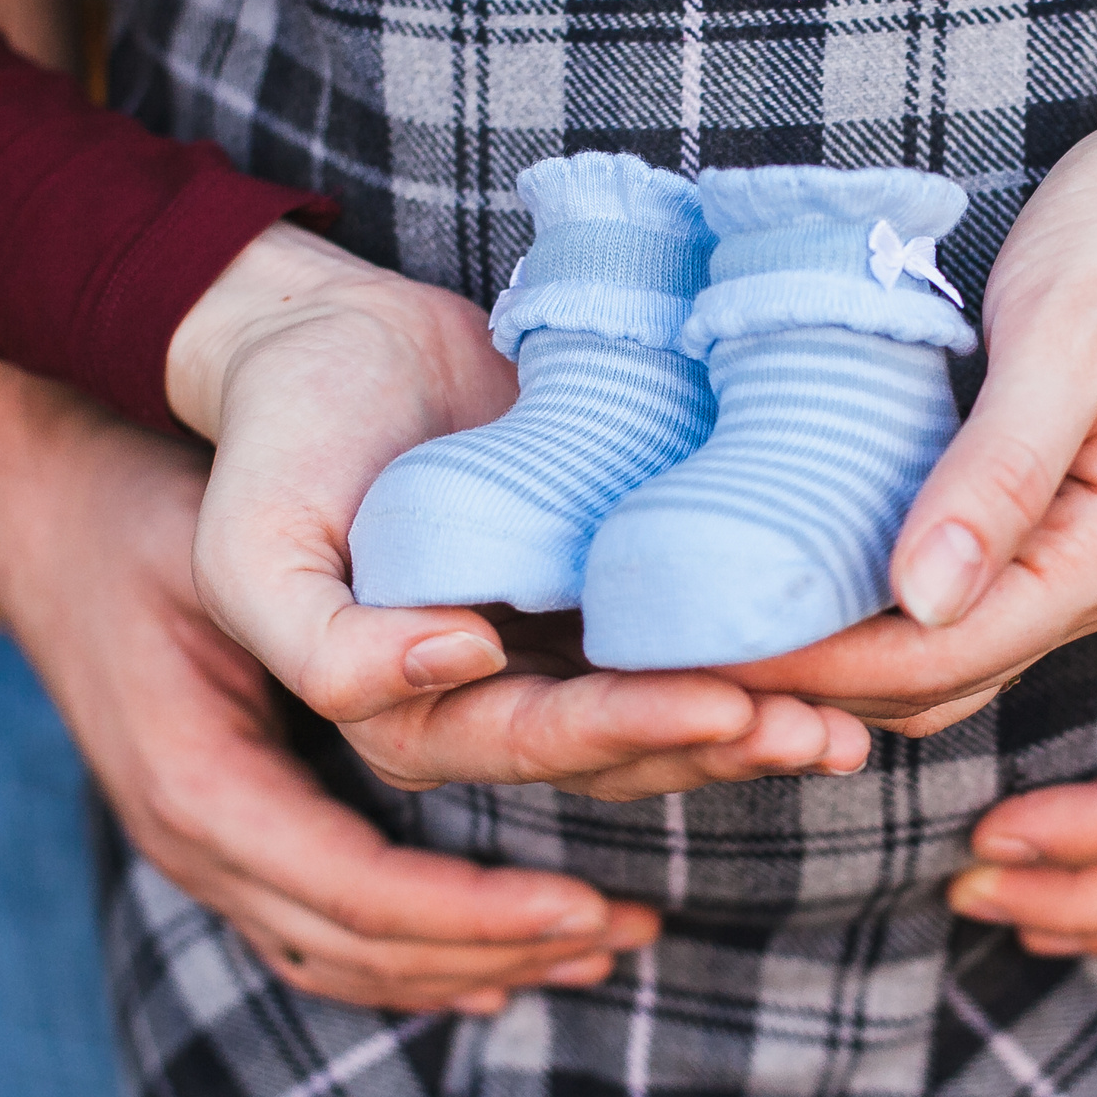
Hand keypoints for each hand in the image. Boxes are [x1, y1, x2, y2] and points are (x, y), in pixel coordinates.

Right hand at [0, 305, 659, 1011]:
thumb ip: (331, 622)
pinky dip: (421, 952)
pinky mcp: (226, 822)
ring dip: (479, 960)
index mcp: (201, 789)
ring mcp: (203, 845)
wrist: (39, 486)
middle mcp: (197, 842)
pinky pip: (325, 929)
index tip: (595, 904)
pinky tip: (500, 957)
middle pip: (370, 949)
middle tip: (635, 928)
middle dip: (507, 947)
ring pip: (351, 958)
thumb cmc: (143, 506)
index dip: (483, 914)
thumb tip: (466, 656)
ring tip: (600, 943)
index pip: (363, 899)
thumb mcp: (229, 549)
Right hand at [167, 227, 869, 800]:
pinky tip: (831, 680)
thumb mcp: (250, 543)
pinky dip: (748, 675)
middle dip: (720, 746)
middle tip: (822, 732)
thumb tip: (458, 659)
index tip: (730, 711)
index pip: (531, 743)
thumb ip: (322, 637)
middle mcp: (478, 708)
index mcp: (398, 713)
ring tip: (846, 728)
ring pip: (659, 726)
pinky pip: (674, 665)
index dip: (631, 736)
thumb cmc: (279, 434)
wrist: (326, 344)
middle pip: (615, 752)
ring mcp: (539, 664)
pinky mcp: (587, 609)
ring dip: (753, 732)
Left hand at [728, 77, 1096, 729]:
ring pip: (934, 665)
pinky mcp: (1042, 535)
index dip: (821, 665)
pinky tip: (781, 586)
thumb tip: (922, 599)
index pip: (947, 651)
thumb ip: (1004, 468)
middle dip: (808, 682)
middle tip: (672, 656)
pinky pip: (943, 615)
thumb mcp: (1070, 331)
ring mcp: (1076, 565)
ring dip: (828, 666)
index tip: (703, 650)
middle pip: (935, 681)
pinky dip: (861, 622)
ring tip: (708, 634)